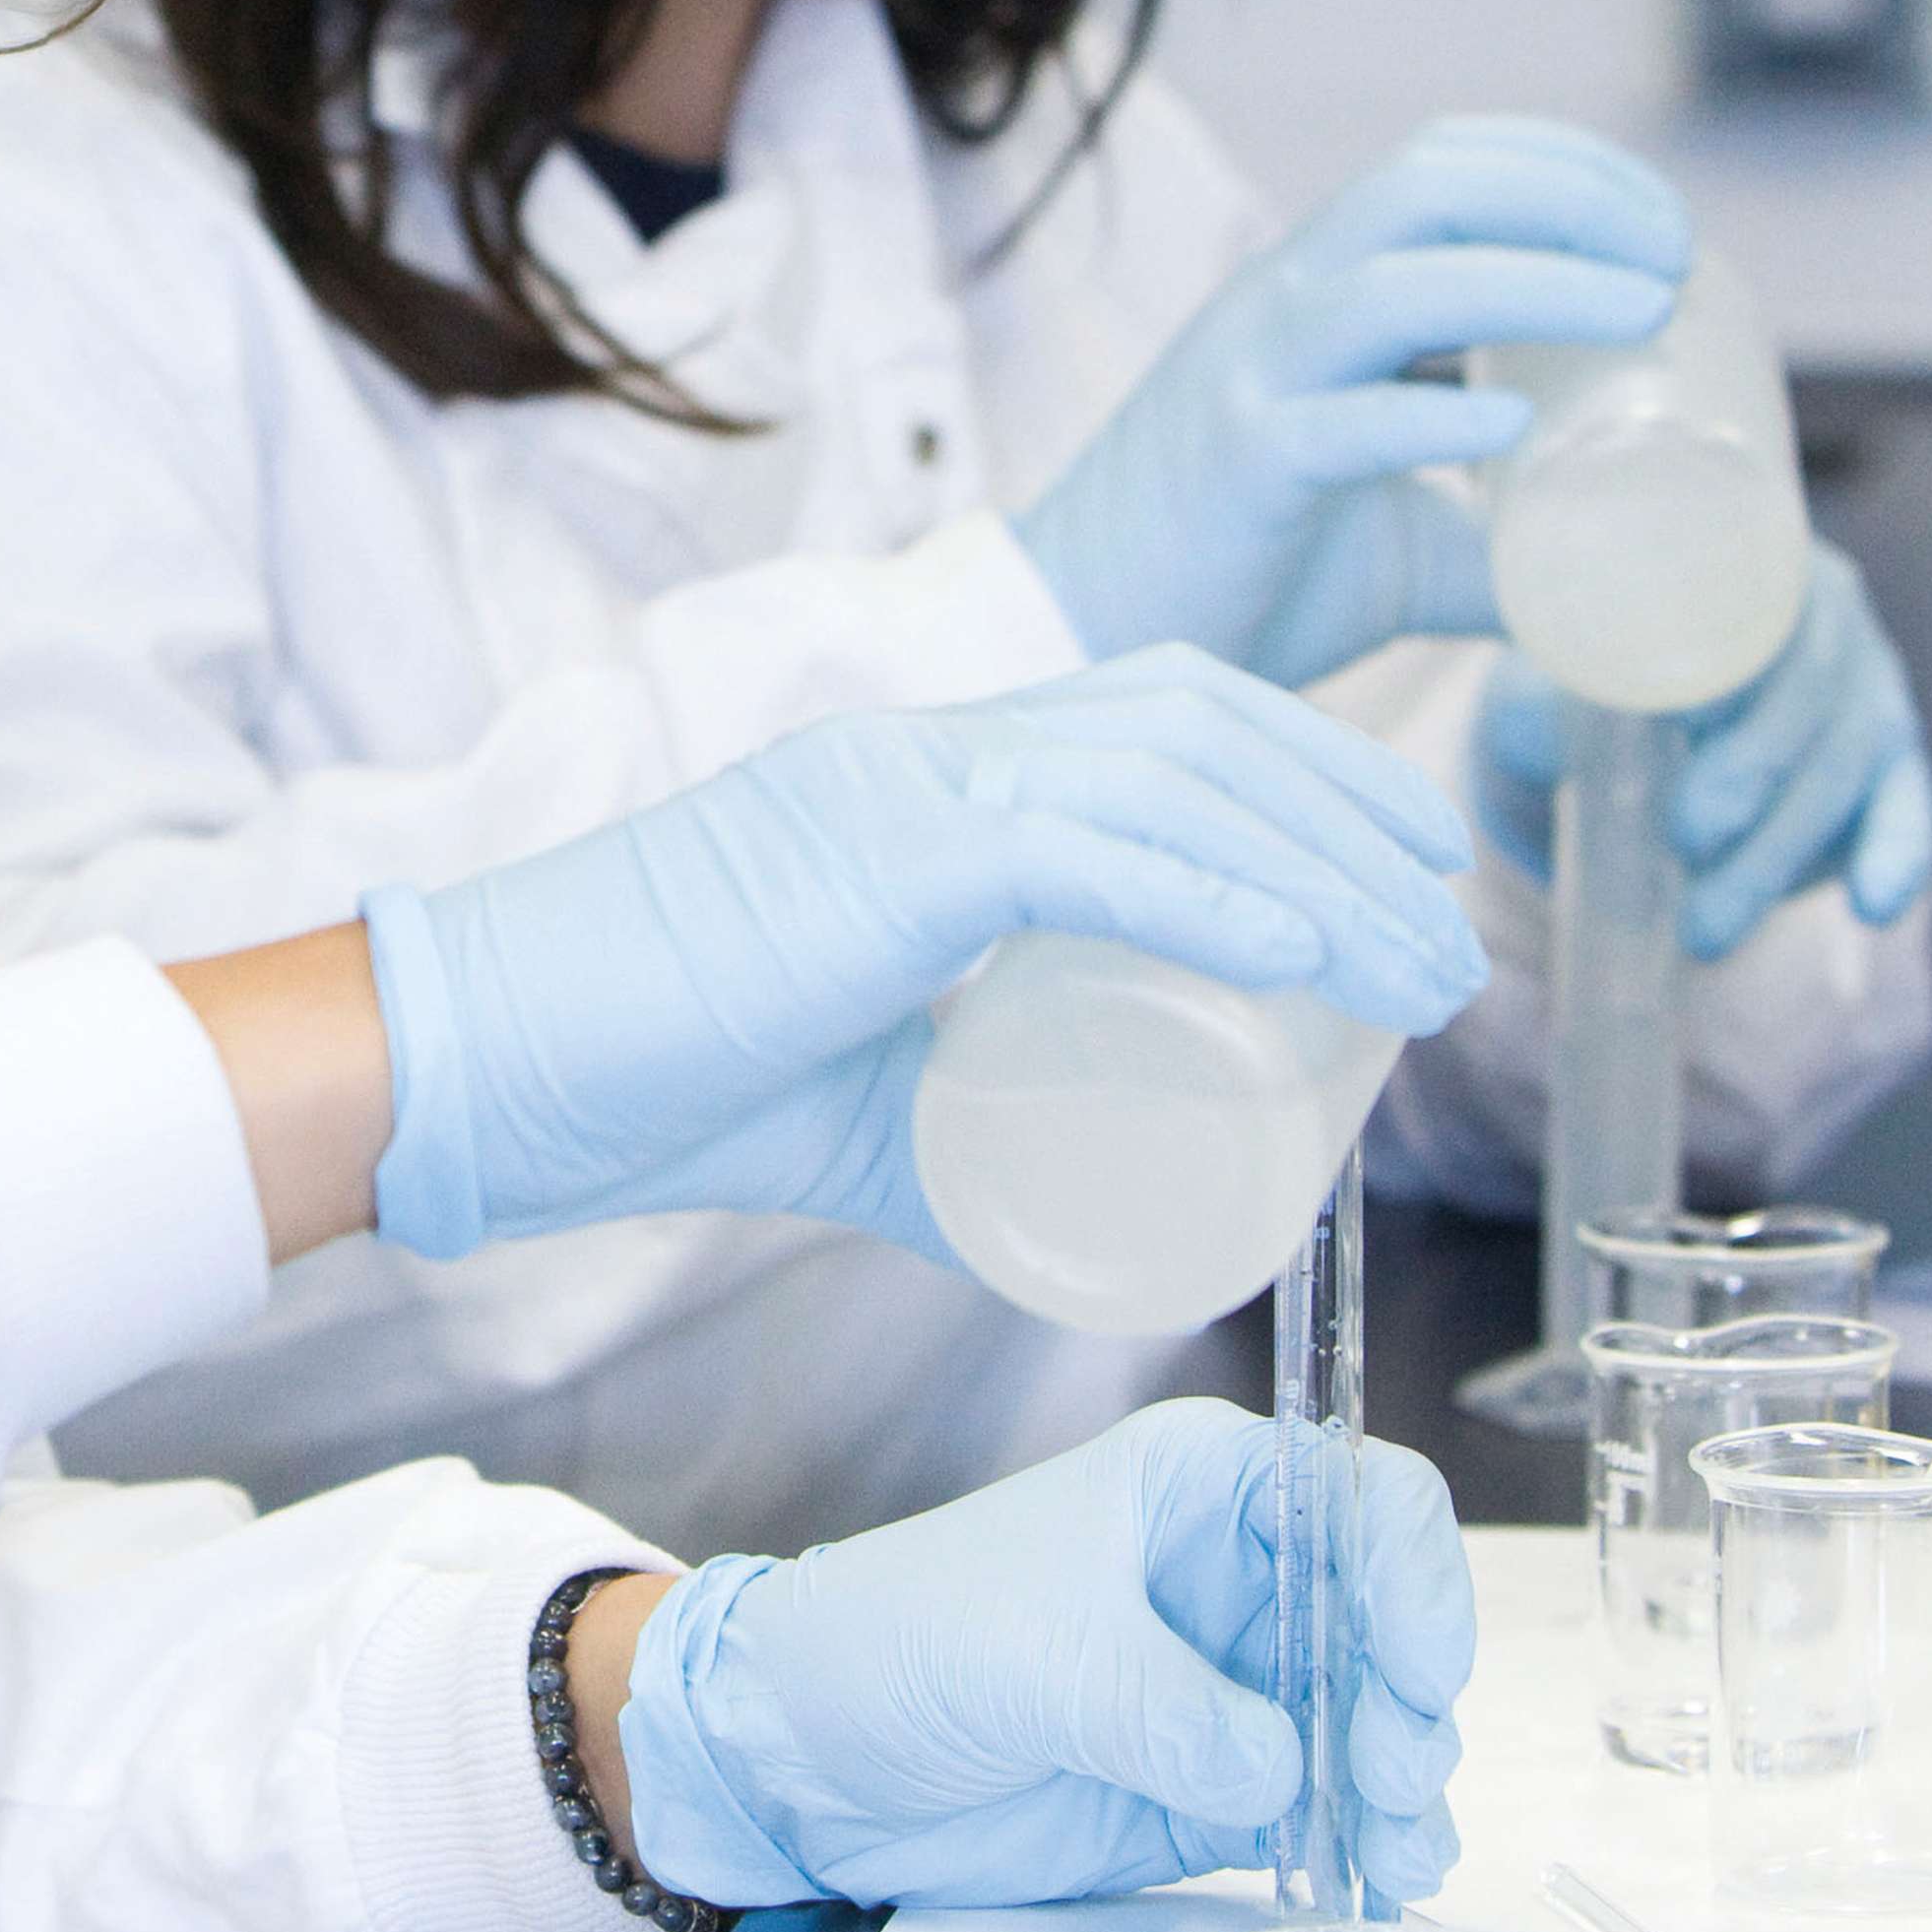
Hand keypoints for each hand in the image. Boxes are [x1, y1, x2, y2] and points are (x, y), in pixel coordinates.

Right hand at [365, 649, 1482, 1259]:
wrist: (482, 1065)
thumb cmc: (646, 1081)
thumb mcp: (859, 1109)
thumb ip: (967, 1130)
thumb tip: (1103, 1219)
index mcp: (918, 780)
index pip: (1153, 712)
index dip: (1301, 769)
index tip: (1400, 867)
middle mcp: (919, 750)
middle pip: (1194, 719)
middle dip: (1351, 805)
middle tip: (1448, 920)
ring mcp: (893, 788)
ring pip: (1168, 774)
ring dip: (1326, 863)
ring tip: (1427, 963)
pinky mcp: (871, 856)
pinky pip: (1082, 853)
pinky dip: (1218, 898)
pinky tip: (1317, 951)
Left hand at [614, 1400, 1471, 1911]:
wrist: (808, 1750)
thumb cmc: (902, 1639)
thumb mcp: (1037, 1657)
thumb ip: (1170, 1711)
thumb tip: (1279, 1768)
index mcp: (1195, 1487)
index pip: (1359, 1498)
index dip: (1414, 1572)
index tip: (1418, 1668)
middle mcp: (1232, 1577)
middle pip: (1386, 1623)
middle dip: (1410, 1700)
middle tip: (1385, 1781)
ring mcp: (1231, 1686)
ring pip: (1370, 1723)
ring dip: (1401, 1788)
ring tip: (1393, 1854)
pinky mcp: (1214, 1786)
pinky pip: (1322, 1810)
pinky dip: (1362, 1846)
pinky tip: (1371, 1884)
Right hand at [1015, 119, 1686, 685]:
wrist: (1079, 634)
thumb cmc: (1234, 578)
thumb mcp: (1394, 543)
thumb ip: (1494, 541)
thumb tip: (1619, 583)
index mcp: (1318, 297)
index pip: (1444, 167)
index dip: (1567, 169)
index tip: (1667, 228)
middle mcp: (1284, 308)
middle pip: (1428, 185)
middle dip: (1572, 196)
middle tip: (1674, 258)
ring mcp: (1255, 379)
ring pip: (1397, 282)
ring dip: (1539, 282)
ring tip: (1645, 309)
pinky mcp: (1240, 468)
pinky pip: (1342, 421)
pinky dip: (1436, 417)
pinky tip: (1514, 429)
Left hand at [1472, 546, 1931, 959]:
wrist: (1601, 720)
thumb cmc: (1569, 678)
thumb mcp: (1543, 667)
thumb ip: (1537, 679)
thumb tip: (1533, 708)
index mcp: (1738, 562)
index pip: (1754, 601)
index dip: (1729, 661)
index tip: (1683, 719)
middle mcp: (1820, 613)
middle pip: (1804, 695)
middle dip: (1749, 778)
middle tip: (1683, 839)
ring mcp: (1866, 684)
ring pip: (1841, 767)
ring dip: (1777, 853)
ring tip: (1706, 926)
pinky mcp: (1890, 758)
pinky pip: (1903, 805)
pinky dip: (1894, 855)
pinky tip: (1871, 905)